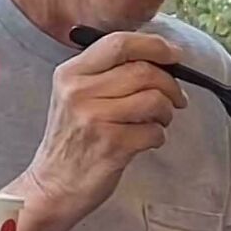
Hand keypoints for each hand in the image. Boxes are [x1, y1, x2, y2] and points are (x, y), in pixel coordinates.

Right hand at [27, 31, 187, 216]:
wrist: (53, 187)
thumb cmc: (72, 143)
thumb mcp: (74, 98)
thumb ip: (106, 75)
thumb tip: (156, 60)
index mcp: (71, 73)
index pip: (119, 43)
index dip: (155, 46)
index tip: (174, 55)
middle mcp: (80, 92)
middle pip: (143, 71)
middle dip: (170, 84)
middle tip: (177, 98)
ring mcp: (96, 119)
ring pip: (154, 100)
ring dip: (166, 112)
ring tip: (159, 121)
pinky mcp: (112, 146)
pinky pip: (154, 131)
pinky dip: (158, 136)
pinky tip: (146, 141)